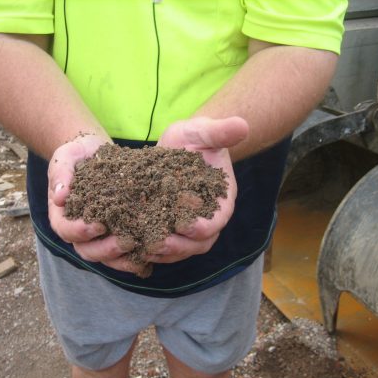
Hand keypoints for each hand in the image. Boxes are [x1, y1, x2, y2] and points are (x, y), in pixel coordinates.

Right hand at [48, 134, 143, 273]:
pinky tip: (151, 254)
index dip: (80, 231)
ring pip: (107, 257)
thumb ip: (61, 175)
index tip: (99, 225)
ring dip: (123, 258)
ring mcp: (98, 237)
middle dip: (106, 249)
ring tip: (141, 250)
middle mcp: (79, 232)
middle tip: (126, 242)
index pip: (66, 230)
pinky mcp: (116, 234)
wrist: (94, 153)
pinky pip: (124, 253)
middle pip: (88, 250)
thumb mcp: (65, 159)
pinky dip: (136, 257)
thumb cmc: (76, 156)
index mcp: (62, 216)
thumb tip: (60, 197)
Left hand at [147, 116, 247, 262]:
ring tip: (144, 248)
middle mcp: (208, 218)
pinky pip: (165, 247)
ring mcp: (189, 227)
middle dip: (180, 245)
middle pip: (199, 242)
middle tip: (159, 242)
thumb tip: (242, 125)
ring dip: (164, 252)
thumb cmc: (195, 139)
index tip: (186, 226)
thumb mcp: (204, 132)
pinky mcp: (170, 228)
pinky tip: (135, 248)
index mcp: (221, 199)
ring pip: (182, 249)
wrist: (179, 146)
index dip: (204, 226)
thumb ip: (221, 132)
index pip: (218, 220)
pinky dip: (152, 250)